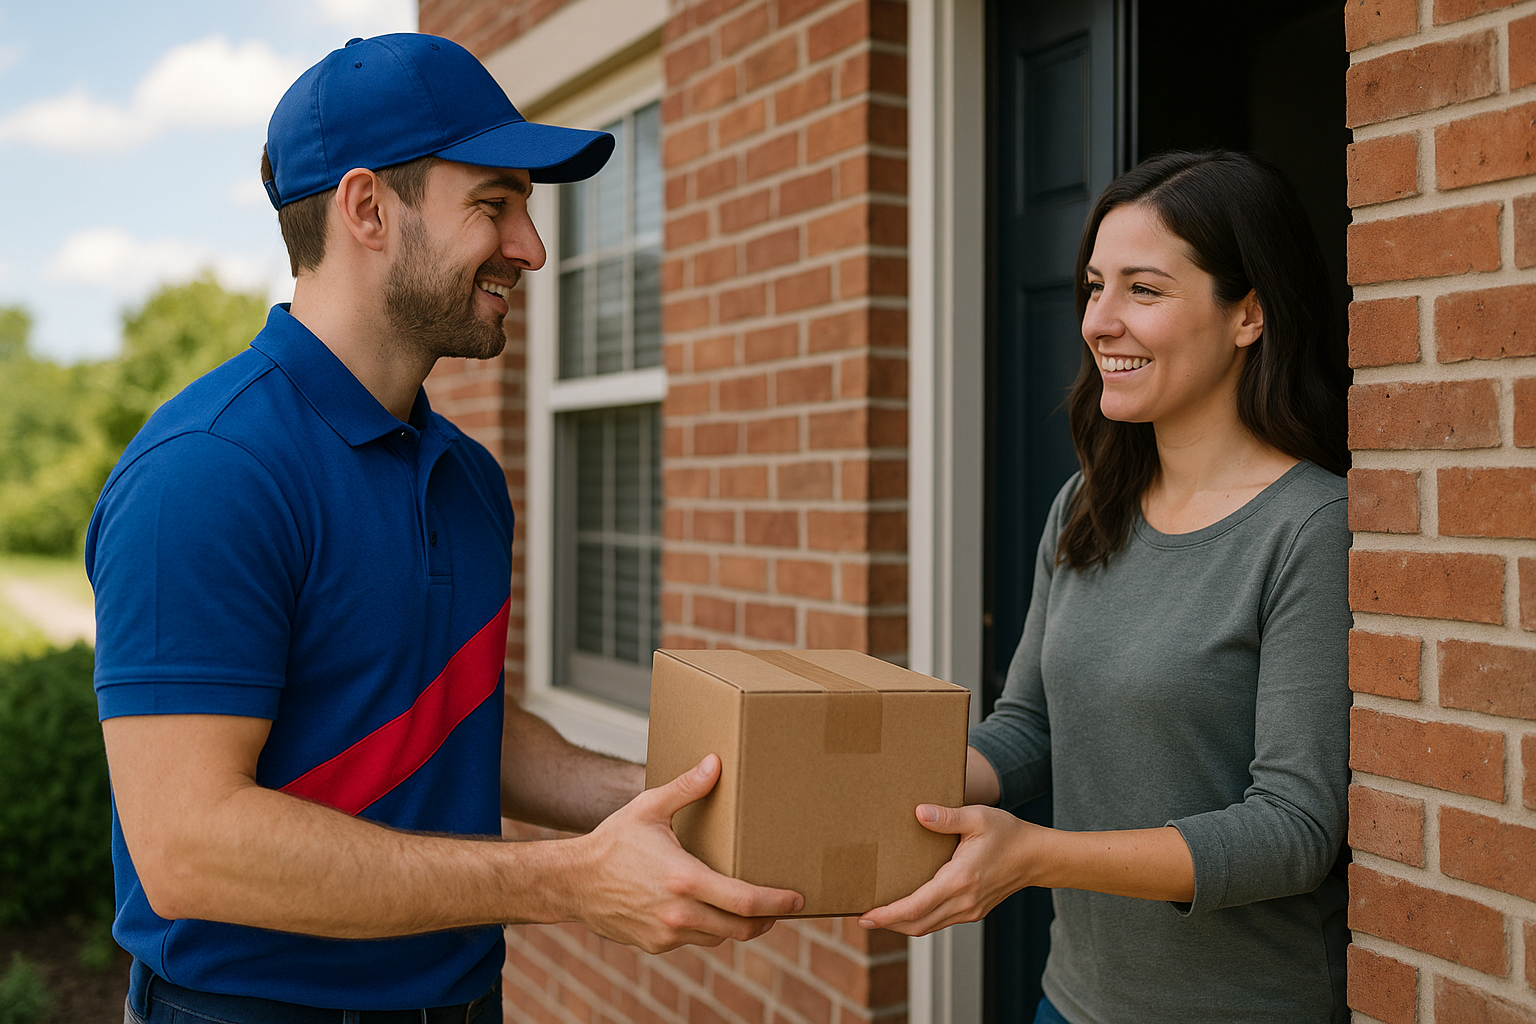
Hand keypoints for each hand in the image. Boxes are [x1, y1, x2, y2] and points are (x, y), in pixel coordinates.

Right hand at [568, 754, 803, 952]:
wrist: (573, 882)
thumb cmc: (613, 842)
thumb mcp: (649, 808)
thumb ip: (687, 787)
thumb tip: (716, 763)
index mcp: (685, 879)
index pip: (746, 901)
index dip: (777, 903)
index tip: (798, 900)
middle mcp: (679, 913)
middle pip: (741, 928)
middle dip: (767, 919)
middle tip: (782, 907)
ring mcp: (667, 934)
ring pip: (719, 937)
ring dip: (739, 925)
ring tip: (751, 908)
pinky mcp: (656, 945)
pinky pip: (695, 940)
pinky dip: (709, 928)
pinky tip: (710, 910)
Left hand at [856, 803, 1041, 935]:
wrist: (1037, 856)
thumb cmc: (1007, 833)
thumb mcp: (977, 817)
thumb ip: (947, 816)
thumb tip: (919, 812)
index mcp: (960, 880)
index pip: (915, 906)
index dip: (888, 914)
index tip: (866, 915)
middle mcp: (964, 901)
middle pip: (917, 924)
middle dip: (888, 923)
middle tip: (862, 916)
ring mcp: (969, 910)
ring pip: (928, 927)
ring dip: (902, 924)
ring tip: (879, 914)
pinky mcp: (973, 912)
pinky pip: (939, 922)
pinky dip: (919, 919)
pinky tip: (907, 908)